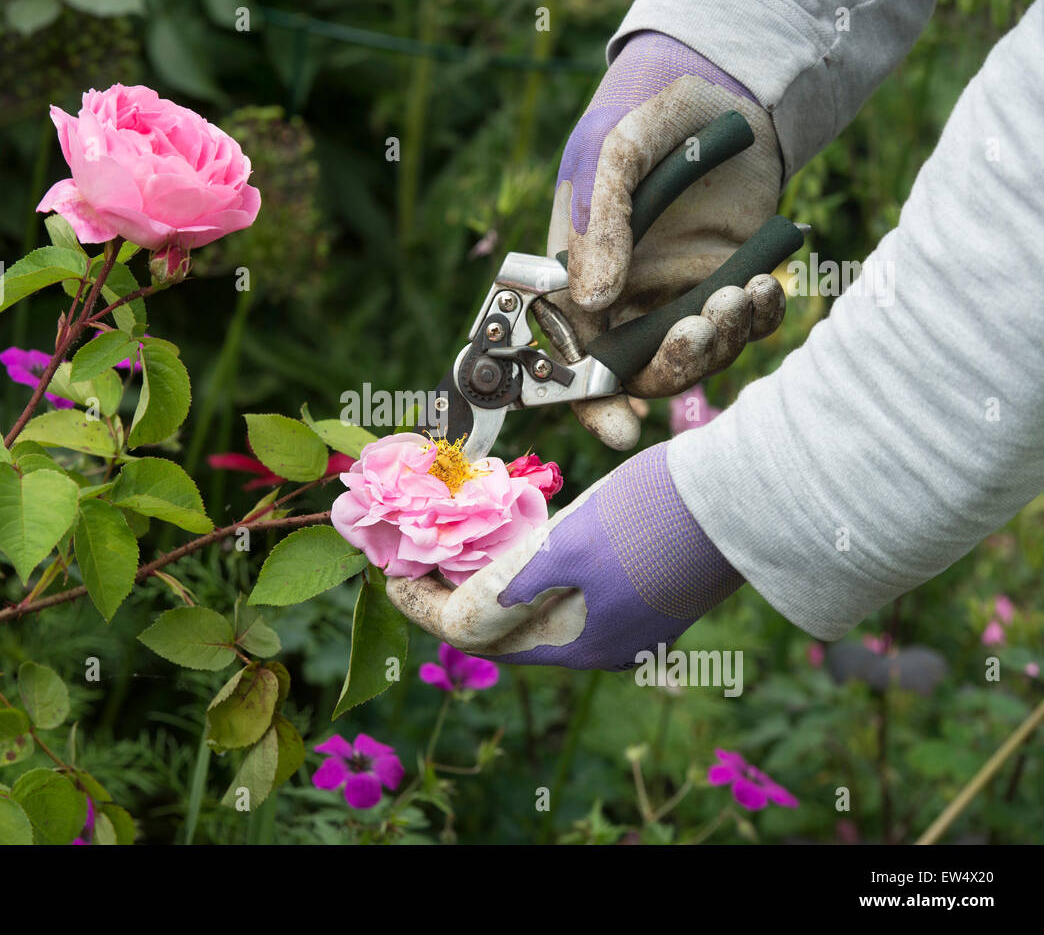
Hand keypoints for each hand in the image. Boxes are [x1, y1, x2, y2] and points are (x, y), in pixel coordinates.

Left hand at [384, 444, 742, 670]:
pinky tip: (521, 542)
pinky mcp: (650, 591)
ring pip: (544, 608)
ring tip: (456, 550)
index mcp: (583, 645)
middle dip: (458, 595)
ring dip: (497, 583)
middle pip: (511, 627)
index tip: (389, 577)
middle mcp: (608, 645)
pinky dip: (538, 571)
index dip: (428, 608)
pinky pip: (575, 591)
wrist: (747, 490)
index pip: (483, 637)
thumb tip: (462, 621)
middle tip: (416, 561)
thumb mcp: (572, 546)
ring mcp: (633, 619)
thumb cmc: (654, 515)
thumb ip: (513, 586)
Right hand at [547, 32, 785, 449]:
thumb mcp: (613, 151)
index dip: (589, 403)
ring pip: (696, 359)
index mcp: (577, 279)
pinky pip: (742, 329)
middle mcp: (624, 300)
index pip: (570, 358)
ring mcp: (677, 296)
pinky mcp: (727, 284)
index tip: (622, 430)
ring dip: (721, 343)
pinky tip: (764, 286)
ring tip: (742, 292)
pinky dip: (757, 321)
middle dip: (673, 368)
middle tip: (701, 329)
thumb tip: (594, 300)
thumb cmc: (647, 116)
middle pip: (639, 374)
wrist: (720, 88)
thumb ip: (600, 221)